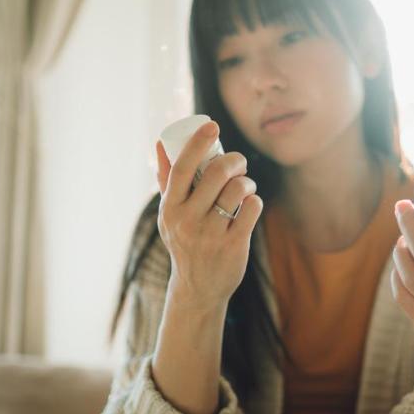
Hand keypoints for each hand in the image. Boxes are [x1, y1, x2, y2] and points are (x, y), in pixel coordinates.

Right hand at [155, 120, 263, 310]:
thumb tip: (158, 142)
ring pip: (237, 189)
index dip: (198, 142)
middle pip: (216, 173)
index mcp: (170, 208)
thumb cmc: (185, 241)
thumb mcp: (169, 214)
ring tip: (245, 185)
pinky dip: (255, 200)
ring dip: (247, 181)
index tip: (212, 126)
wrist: (198, 287)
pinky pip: (252, 208)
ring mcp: (211, 234)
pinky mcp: (233, 245)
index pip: (183, 167)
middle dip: (234, 160)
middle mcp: (188, 220)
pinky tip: (250, 204)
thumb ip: (166, 180)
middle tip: (239, 162)